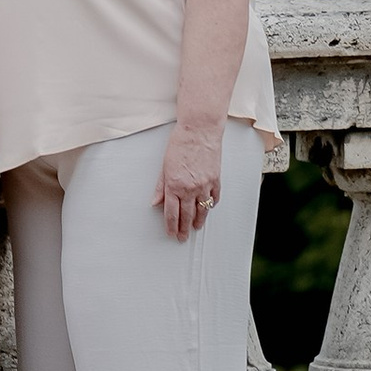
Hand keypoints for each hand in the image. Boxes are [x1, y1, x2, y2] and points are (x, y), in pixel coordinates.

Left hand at [155, 118, 224, 239]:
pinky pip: (214, 198)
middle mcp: (190, 188)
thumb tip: (155, 202)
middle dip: (184, 228)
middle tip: (182, 238)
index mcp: (174, 184)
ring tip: (195, 229)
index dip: (171, 225)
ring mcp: (205, 186)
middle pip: (187, 215)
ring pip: (202, 210)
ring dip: (198, 221)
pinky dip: (210, 206)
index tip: (171, 233)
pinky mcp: (216, 181)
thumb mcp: (164, 165)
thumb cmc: (179, 144)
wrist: (199, 131)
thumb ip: (160, 186)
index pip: (171, 212)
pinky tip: (207, 210)